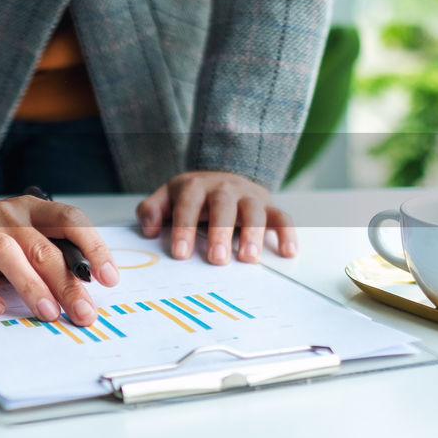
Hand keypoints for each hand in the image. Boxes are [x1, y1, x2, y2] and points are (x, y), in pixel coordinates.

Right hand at [0, 188, 118, 325]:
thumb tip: (87, 286)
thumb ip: (51, 250)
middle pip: (41, 246)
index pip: (69, 219)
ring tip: (48, 312)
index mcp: (30, 209)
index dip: (93, 247)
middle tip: (83, 312)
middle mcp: (5, 216)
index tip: (109, 278)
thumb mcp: (24, 230)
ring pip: (6, 253)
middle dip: (66, 282)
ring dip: (30, 284)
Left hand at [136, 171, 295, 264]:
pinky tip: (288, 253)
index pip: (188, 204)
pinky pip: (282, 216)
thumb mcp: (167, 197)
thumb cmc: (192, 196)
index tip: (180, 254)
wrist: (222, 178)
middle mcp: (225, 187)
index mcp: (196, 186)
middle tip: (216, 259)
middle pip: (224, 205)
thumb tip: (149, 230)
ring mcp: (249, 195)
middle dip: (220, 232)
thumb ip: (152, 210)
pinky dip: (288, 233)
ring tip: (248, 259)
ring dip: (253, 234)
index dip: (184, 228)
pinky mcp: (269, 205)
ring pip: (254, 210)